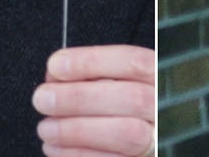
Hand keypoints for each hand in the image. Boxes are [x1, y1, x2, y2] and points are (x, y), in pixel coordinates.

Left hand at [33, 45, 154, 156]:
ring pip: (126, 134)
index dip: (92, 62)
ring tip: (47, 128)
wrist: (145, 134)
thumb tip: (55, 75)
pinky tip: (55, 148)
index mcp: (160, 76)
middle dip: (80, 97)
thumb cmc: (124, 102)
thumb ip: (93, 74)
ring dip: (77, 130)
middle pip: (131, 98)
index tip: (56, 65)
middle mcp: (165, 106)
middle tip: (43, 98)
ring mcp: (159, 137)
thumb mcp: (117, 78)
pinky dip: (79, 154)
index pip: (133, 62)